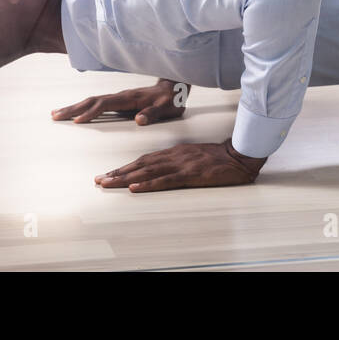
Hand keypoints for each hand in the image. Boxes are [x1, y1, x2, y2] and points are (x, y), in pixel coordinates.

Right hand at [52, 79, 189, 124]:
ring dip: (74, 107)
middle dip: (73, 108)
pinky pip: (96, 103)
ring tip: (56, 114)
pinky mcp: (118, 100)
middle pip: (93, 100)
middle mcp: (121, 96)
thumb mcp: (167, 109)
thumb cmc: (171, 100)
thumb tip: (139, 120)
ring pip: (92, 100)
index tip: (77, 121)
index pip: (106, 105)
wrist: (174, 88)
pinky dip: (82, 107)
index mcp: (130, 98)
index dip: (91, 112)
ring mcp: (118, 97)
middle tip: (55, 116)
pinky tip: (74, 113)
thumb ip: (154, 114)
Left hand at [95, 139, 266, 191]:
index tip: (108, 173)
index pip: (144, 159)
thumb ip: (178, 160)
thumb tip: (161, 168)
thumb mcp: (195, 155)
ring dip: (126, 178)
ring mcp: (181, 164)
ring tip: (108, 183)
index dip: (125, 166)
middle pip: (141, 164)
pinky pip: (166, 180)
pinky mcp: (190, 174)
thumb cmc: (219, 157)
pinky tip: (136, 187)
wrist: (239, 155)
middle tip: (99, 180)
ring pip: (148, 171)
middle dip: (118, 172)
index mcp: (175, 152)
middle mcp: (174, 156)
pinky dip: (148, 183)